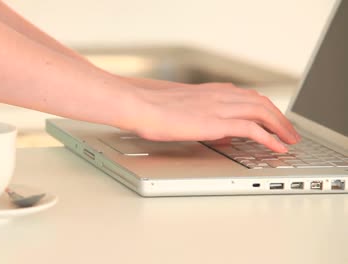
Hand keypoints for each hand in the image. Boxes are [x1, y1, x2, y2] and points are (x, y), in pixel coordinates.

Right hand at [126, 82, 299, 152]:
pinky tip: (277, 147)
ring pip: (262, 112)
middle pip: (260, 102)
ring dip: (280, 126)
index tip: (272, 117)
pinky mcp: (216, 122)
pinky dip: (269, 138)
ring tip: (289, 140)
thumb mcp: (178, 107)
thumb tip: (210, 130)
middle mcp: (219, 96)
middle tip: (289, 131)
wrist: (140, 105)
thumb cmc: (151, 106)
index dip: (264, 107)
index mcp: (210, 92)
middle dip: (279, 117)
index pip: (246, 96)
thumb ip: (198, 115)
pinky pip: (252, 129)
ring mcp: (219, 108)